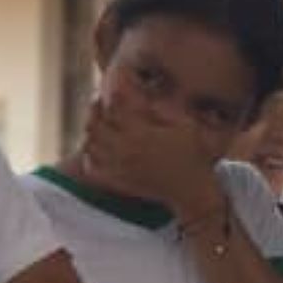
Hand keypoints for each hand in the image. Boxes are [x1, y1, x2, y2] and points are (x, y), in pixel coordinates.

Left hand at [82, 85, 230, 223]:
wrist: (191, 190)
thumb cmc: (192, 156)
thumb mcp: (185, 125)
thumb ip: (164, 110)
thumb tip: (145, 99)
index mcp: (141, 133)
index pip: (114, 110)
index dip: (110, 98)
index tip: (112, 92)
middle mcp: (125, 149)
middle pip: (96, 126)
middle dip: (95, 112)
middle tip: (97, 104)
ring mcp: (120, 167)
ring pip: (91, 146)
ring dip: (90, 132)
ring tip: (95, 124)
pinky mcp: (119, 181)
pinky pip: (93, 168)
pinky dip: (89, 158)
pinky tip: (94, 151)